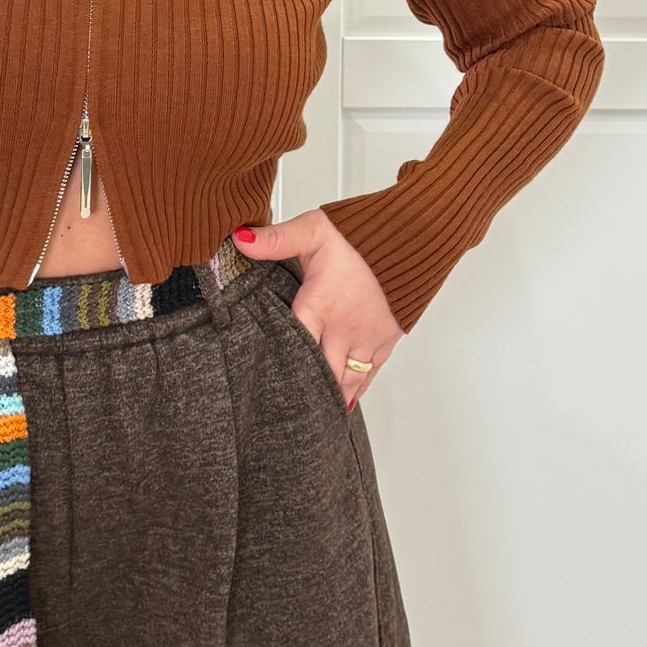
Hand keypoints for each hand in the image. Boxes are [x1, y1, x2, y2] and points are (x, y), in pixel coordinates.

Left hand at [234, 208, 401, 407]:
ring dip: (331, 396)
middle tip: (286, 412)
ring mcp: (366, 338)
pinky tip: (343, 404)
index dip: (281, 368)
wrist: (407, 238)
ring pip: (346, 381)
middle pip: (321, 374)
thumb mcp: (312, 231)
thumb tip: (240, 239)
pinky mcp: (385, 340)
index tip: (263, 389)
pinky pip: (369, 375)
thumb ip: (276, 240)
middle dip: (306, 392)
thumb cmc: (358, 237)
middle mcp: (343, 329)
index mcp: (318, 307)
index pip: (295, 347)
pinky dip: (355, 390)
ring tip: (313, 416)